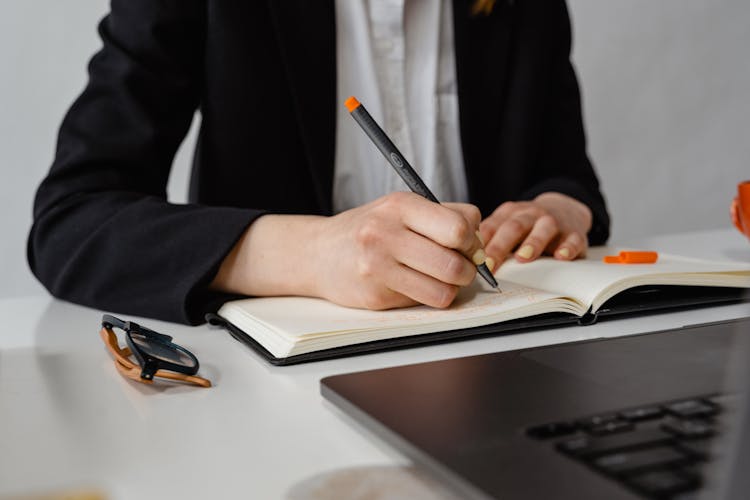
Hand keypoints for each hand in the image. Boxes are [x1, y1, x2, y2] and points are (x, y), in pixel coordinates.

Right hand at [312, 192, 483, 308]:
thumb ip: (442, 218)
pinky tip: (413, 285)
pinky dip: (428, 297)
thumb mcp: (400, 209)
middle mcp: (386, 233)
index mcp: (400, 205)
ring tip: (438, 278)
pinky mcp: (376, 296)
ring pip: (444, 290)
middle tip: (460, 267)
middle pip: (455, 263)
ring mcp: (378, 267)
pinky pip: (424, 303)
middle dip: (467, 270)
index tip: (467, 245)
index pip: (459, 226)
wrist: (318, 254)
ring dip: (451, 288)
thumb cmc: (368, 230)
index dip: (473, 240)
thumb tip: (481, 246)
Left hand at [479, 192, 591, 268]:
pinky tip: (561, 256)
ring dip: (533, 243)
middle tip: (489, 266)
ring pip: (543, 228)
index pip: (492, 227)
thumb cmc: (528, 225)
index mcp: (509, 214)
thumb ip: (491, 240)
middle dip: (499, 247)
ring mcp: (553, 222)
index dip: (480, 244)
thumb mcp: (507, 226)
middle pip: (513, 227)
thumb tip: (468, 263)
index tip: (470, 261)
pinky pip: (573, 238)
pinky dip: (568, 247)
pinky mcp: (574, 233)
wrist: (564, 208)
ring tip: (522, 258)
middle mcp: (530, 214)